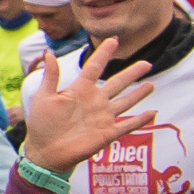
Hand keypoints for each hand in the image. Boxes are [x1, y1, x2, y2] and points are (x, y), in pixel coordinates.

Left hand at [17, 38, 156, 174]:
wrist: (46, 152)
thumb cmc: (42, 124)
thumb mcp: (44, 97)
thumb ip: (50, 76)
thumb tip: (49, 53)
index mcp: (80, 90)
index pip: (95, 67)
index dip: (104, 53)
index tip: (113, 40)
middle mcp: (95, 101)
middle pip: (118, 83)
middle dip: (132, 73)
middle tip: (147, 63)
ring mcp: (103, 117)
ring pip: (126, 102)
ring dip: (139, 94)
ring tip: (151, 85)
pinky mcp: (107, 133)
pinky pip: (128, 125)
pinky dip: (140, 119)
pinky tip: (152, 112)